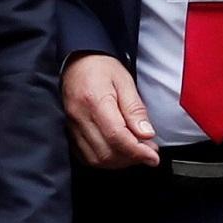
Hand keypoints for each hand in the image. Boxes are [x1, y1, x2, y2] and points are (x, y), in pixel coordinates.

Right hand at [61, 53, 159, 169]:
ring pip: (95, 159)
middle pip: (106, 152)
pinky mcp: (70, 132)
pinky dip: (103, 159)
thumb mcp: (125, 81)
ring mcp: (72, 126)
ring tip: (135, 152)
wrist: (78, 60)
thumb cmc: (101, 67)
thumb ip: (135, 109)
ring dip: (119, 161)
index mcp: (95, 101)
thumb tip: (146, 134)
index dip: (137, 151)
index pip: (116, 136)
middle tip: (148, 152)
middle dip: (130, 158)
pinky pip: (85, 156)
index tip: (153, 157)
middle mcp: (80, 117)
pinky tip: (117, 152)